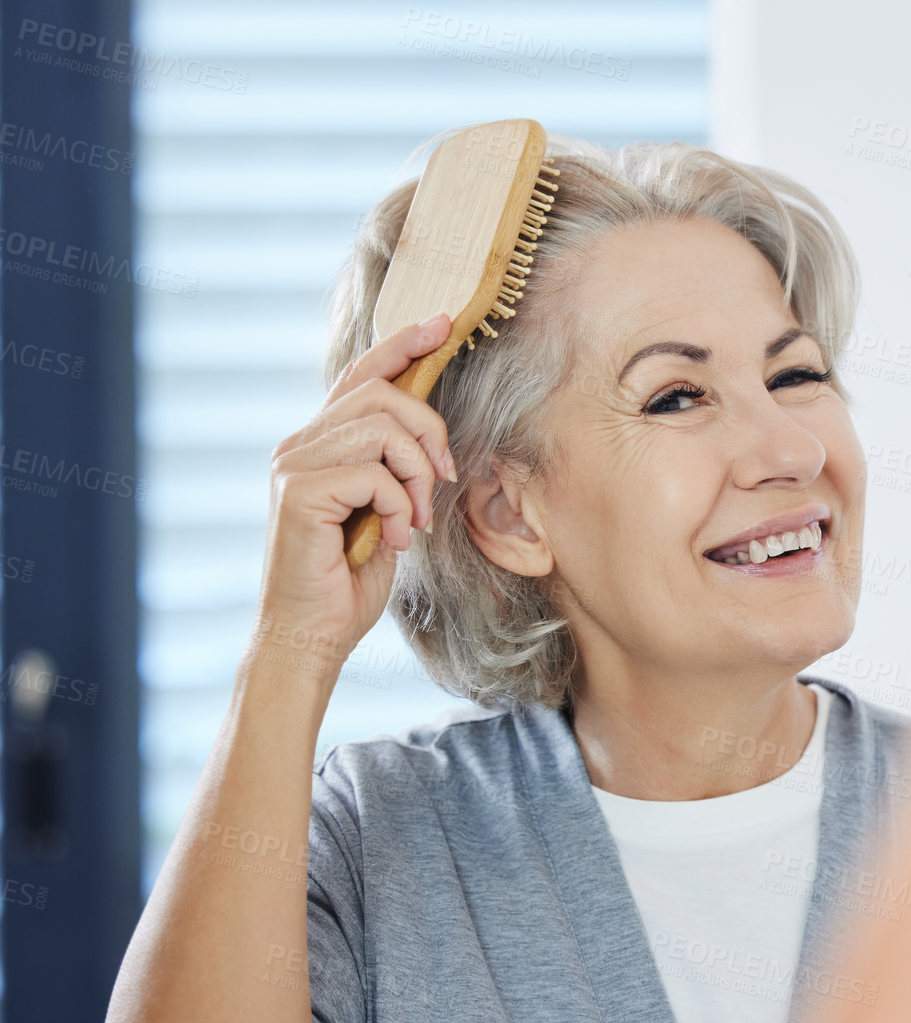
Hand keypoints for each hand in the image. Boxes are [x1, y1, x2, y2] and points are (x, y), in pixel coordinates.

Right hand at [250, 313, 456, 675]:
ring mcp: (293, 465)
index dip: (402, 344)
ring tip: (412, 519)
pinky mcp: (298, 492)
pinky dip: (398, 508)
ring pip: (383, 430)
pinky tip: (391, 539)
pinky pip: (374, 474)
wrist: (314, 633)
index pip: (361, 376)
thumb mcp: (386, 509)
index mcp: (319, 443)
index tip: (441, 324)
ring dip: (416, 477)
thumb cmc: (349, 577)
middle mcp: (299, 445)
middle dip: (430, 433)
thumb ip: (395, 466)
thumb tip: (430, 432)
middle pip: (383, 395)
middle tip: (439, 482)